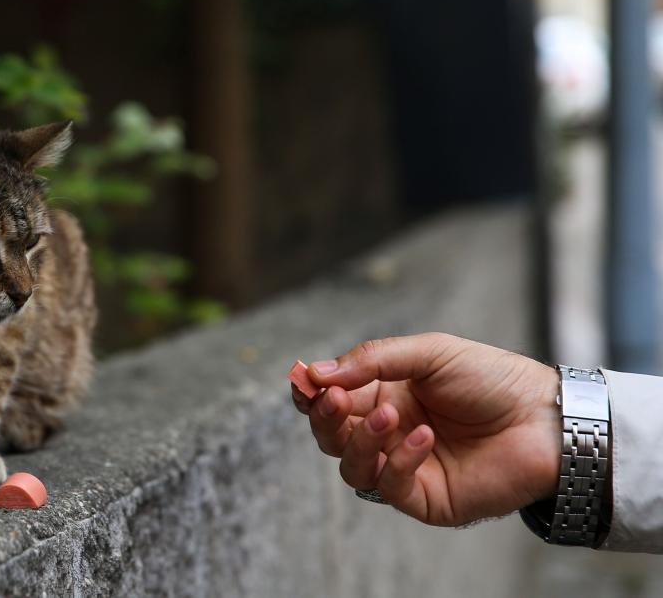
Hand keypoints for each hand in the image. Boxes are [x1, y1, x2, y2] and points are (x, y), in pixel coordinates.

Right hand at [290, 332, 558, 525]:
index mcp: (383, 394)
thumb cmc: (494, 380)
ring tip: (389, 415)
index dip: (311, 392)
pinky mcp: (422, 497)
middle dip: (323, 417)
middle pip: (329, 435)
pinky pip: (388, 485)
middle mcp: (387, 432)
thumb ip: (372, 359)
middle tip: (333, 398)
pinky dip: (397, 460)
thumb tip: (316, 372)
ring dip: (359, 439)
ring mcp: (402, 466)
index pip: (330, 398)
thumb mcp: (430, 352)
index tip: (303, 381)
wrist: (545, 418)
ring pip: (350, 465)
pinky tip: (424, 437)